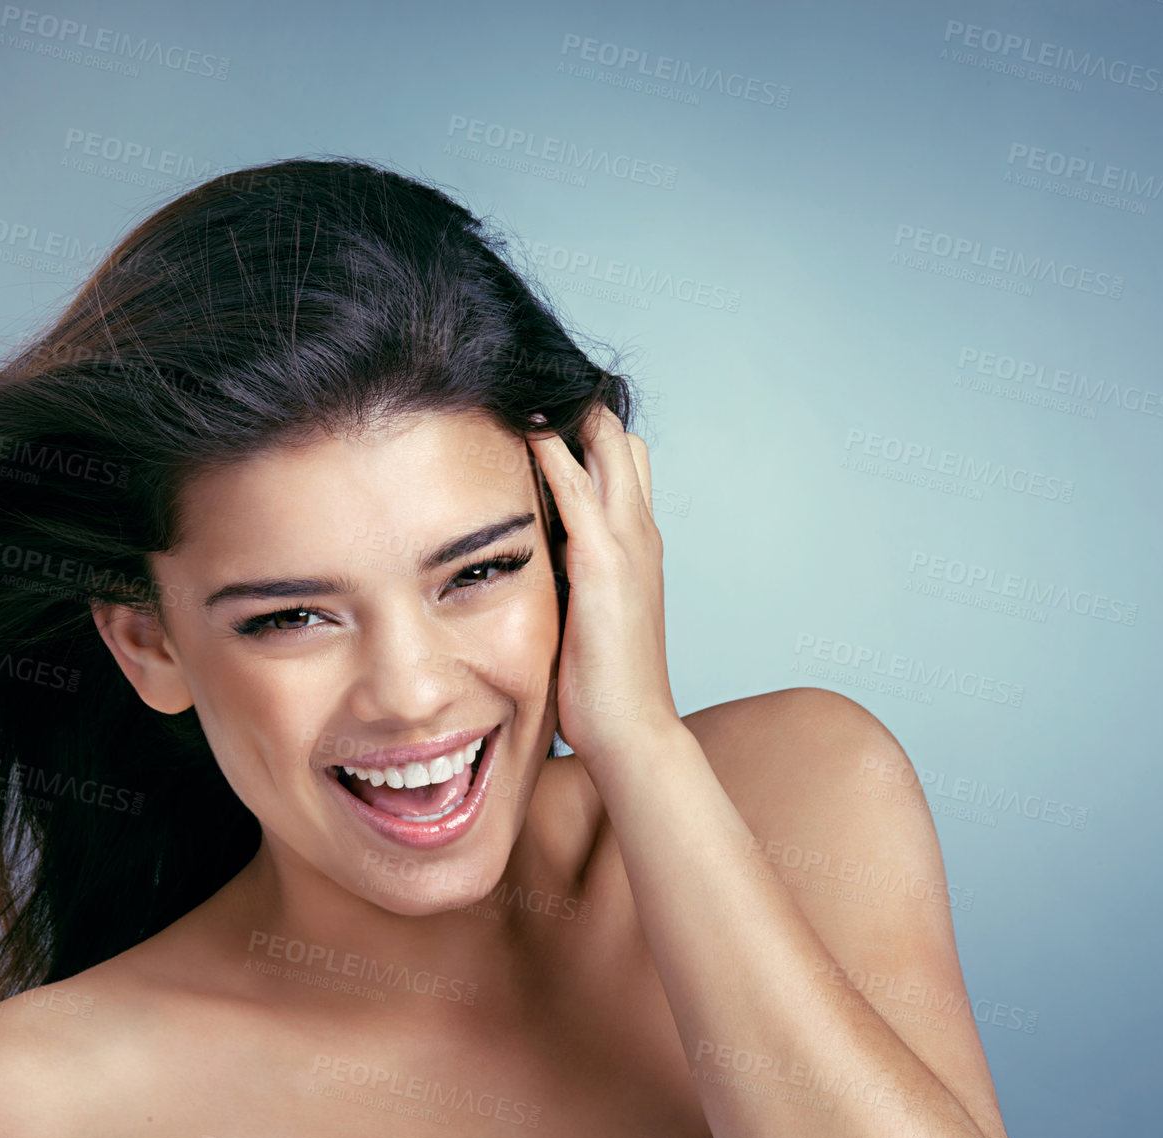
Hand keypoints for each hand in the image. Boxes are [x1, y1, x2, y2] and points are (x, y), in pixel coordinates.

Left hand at [525, 404, 679, 778]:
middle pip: (620, 440)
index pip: (622, 462)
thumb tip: (534, 557)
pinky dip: (552, 450)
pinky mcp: (603, 563)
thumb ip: (572, 577)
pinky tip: (522, 425)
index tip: (541, 405)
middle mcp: (640, 533)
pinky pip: (575, 487)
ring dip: (569, 412)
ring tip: (524, 381)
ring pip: (607, 448)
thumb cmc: (604, 684)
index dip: (588, 430)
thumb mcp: (588, 614)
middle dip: (580, 407)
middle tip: (528, 382)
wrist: (633, 731)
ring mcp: (627, 544)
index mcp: (637, 545)